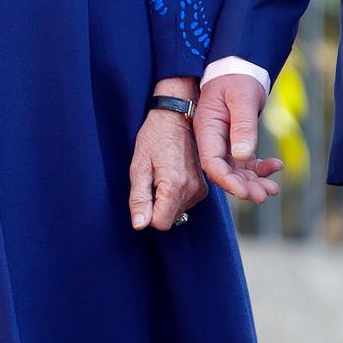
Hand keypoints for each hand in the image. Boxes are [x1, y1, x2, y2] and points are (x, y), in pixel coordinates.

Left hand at [128, 105, 208, 231]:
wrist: (177, 118)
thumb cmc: (155, 138)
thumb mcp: (139, 167)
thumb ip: (139, 198)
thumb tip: (140, 224)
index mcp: (175, 186)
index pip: (160, 223)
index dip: (148, 214)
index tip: (145, 194)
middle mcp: (192, 190)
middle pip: (169, 219)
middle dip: (157, 206)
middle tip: (153, 180)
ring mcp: (201, 189)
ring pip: (177, 212)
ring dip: (166, 200)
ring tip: (163, 175)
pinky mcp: (204, 187)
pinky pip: (185, 203)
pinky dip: (175, 195)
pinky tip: (172, 175)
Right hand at [196, 72, 282, 204]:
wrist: (240, 67)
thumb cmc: (237, 79)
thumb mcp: (242, 99)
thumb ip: (243, 126)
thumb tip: (243, 156)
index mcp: (207, 130)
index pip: (212, 163)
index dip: (228, 181)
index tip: (246, 192)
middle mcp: (212, 140)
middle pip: (224, 172)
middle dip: (243, 187)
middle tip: (264, 196)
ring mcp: (224, 142)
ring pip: (236, 170)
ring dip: (254, 181)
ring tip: (273, 190)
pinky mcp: (236, 141)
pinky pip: (246, 161)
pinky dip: (261, 167)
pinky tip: (276, 166)